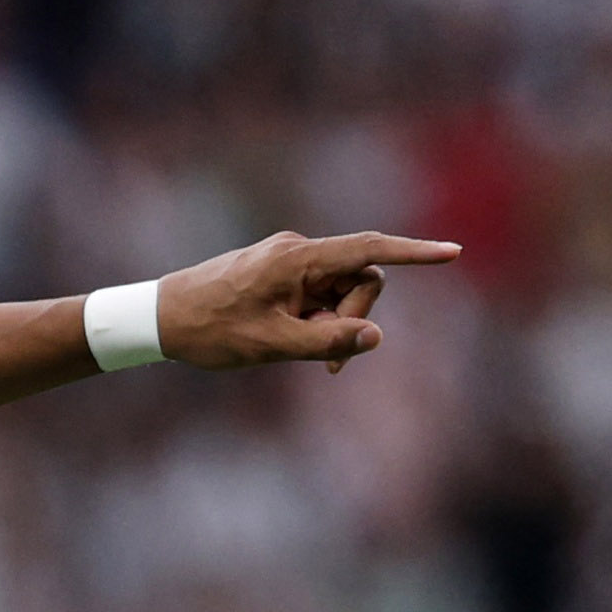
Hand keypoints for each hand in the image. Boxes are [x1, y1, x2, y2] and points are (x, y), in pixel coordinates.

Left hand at [157, 229, 460, 373]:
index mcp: (299, 259)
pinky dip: (312, 321)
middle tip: (323, 363)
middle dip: (352, 319)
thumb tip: (375, 338)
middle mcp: (299, 251)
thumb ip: (326, 342)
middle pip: (360, 278)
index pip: (370, 249)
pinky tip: (280, 340)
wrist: (158, 317)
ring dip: (329, 325)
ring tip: (288, 347)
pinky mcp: (279, 273)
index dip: (414, 252)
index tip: (453, 253)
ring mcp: (289, 261)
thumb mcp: (270, 346)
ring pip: (338, 292)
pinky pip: (316, 296)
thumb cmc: (210, 330)